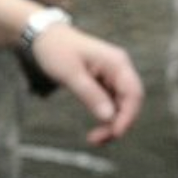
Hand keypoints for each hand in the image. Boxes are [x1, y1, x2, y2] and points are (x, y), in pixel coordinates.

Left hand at [29, 23, 144, 144]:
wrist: (44, 37)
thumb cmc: (57, 50)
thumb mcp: (70, 73)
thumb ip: (90, 95)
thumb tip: (109, 117)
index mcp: (117, 62)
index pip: (133, 93)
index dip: (128, 116)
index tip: (115, 133)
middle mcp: (120, 69)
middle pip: (131, 102)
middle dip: (119, 123)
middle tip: (98, 140)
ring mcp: (113, 76)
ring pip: (122, 106)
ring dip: (112, 124)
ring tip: (94, 138)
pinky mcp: (105, 83)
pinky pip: (112, 104)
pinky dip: (106, 117)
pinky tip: (96, 128)